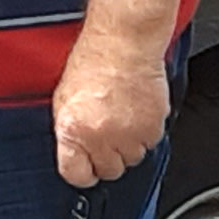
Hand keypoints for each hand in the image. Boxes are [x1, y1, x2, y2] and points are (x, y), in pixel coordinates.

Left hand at [51, 38, 168, 188]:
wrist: (124, 44)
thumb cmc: (93, 62)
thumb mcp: (64, 98)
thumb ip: (68, 130)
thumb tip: (74, 151)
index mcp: (73, 130)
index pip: (76, 175)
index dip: (82, 171)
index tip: (85, 167)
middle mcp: (102, 137)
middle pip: (109, 170)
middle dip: (107, 157)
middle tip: (106, 135)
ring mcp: (130, 134)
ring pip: (132, 159)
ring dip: (127, 145)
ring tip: (121, 118)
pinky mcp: (154, 127)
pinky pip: (150, 143)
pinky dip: (144, 133)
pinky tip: (135, 112)